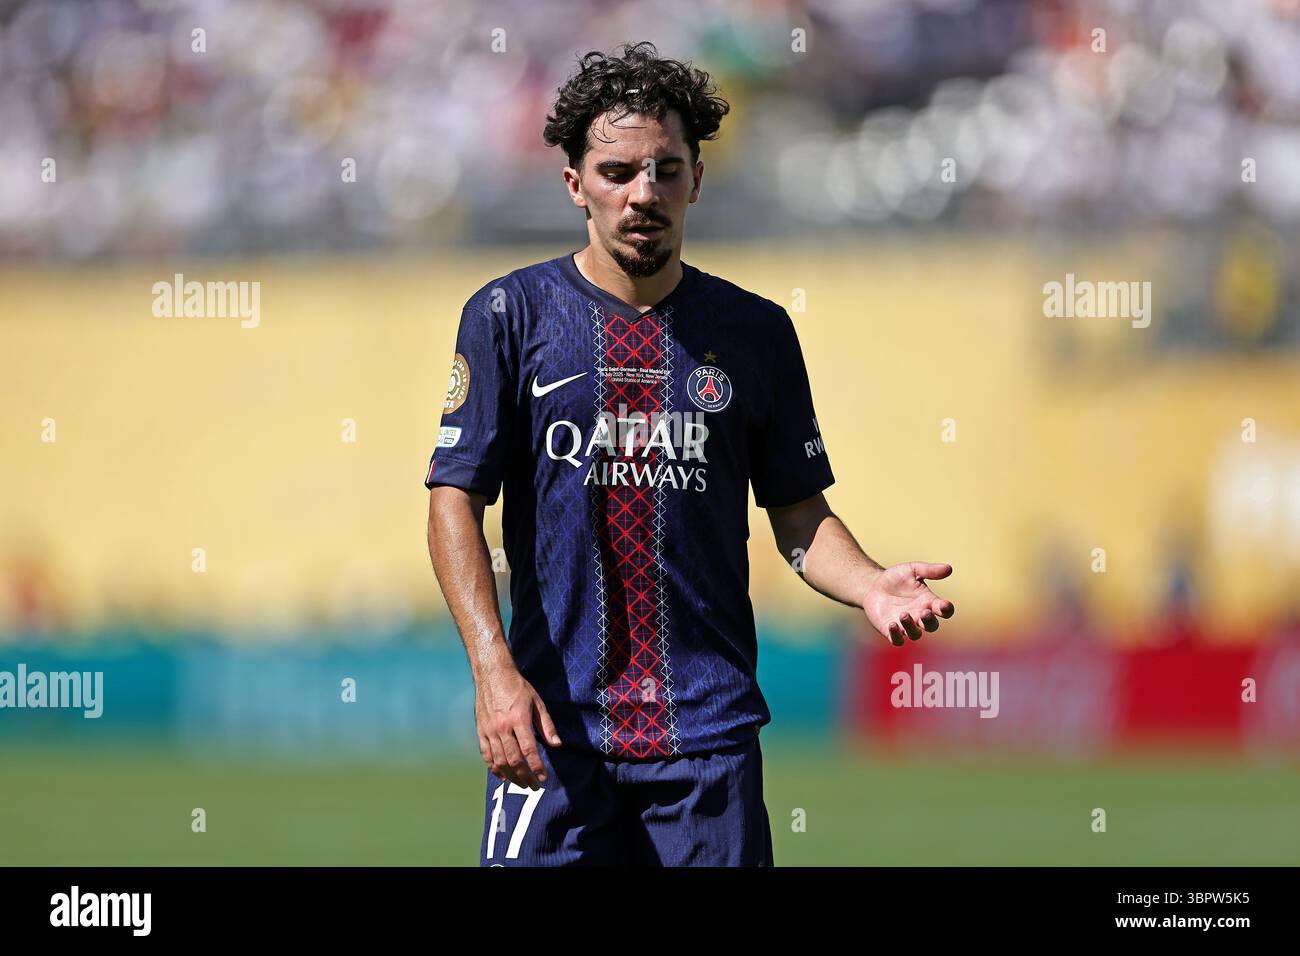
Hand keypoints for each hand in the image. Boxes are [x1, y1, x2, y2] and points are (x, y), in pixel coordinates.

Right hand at [474, 666, 560, 789]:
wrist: (492, 675)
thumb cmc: (518, 688)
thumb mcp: (537, 703)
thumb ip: (546, 725)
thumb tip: (556, 744)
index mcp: (519, 720)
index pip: (529, 750)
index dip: (537, 766)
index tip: (543, 777)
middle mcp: (503, 727)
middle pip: (514, 760)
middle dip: (525, 777)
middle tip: (534, 786)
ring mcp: (490, 731)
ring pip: (499, 761)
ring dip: (511, 776)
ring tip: (521, 784)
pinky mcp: (481, 731)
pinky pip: (487, 755)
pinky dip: (494, 768)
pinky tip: (502, 776)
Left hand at [861, 562, 954, 646]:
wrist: (874, 586)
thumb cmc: (897, 578)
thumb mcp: (912, 570)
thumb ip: (929, 570)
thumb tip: (949, 568)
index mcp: (929, 602)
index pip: (944, 610)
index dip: (946, 609)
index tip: (944, 605)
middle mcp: (919, 616)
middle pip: (932, 626)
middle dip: (930, 621)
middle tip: (924, 612)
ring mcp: (906, 625)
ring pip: (915, 634)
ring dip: (911, 627)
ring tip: (904, 614)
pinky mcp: (890, 630)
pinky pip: (897, 640)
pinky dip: (896, 635)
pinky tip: (892, 624)